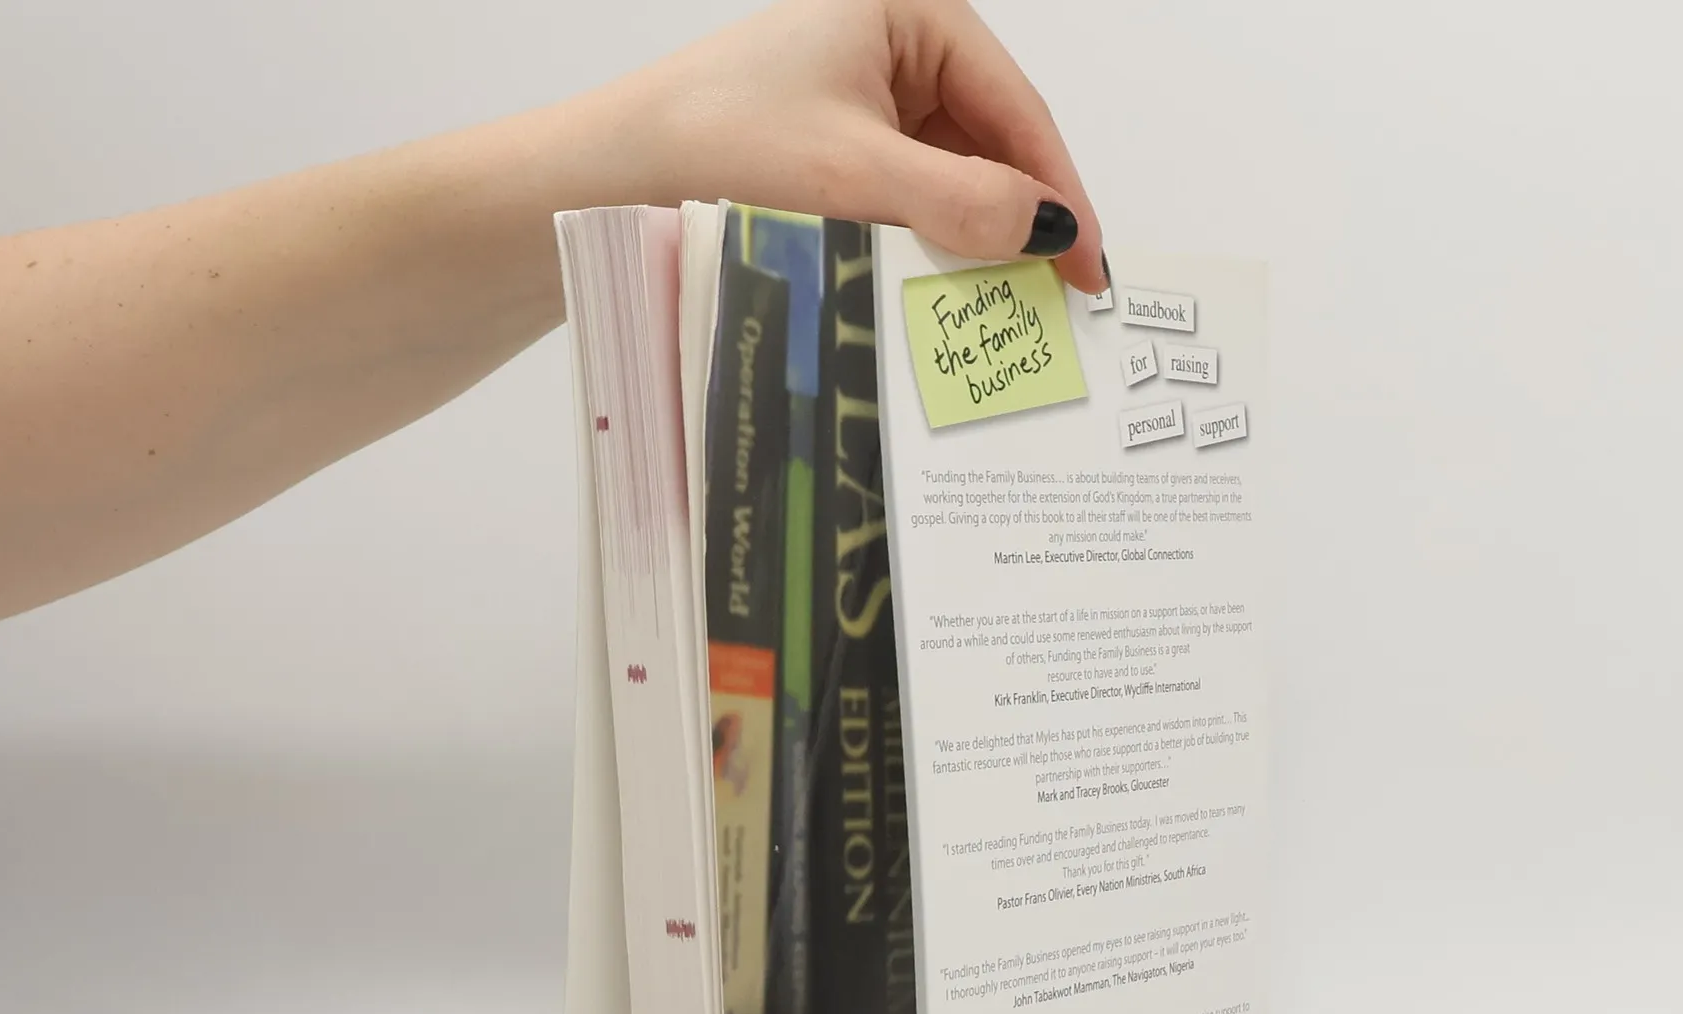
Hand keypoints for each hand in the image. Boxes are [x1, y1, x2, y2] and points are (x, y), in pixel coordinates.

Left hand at [578, 0, 1104, 290]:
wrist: (593, 186)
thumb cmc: (709, 152)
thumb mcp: (855, 179)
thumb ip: (964, 203)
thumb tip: (1053, 230)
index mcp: (903, 12)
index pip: (1013, 109)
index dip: (1060, 193)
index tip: (1090, 271)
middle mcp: (883, 47)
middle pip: (987, 144)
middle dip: (1020, 223)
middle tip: (1057, 306)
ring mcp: (853, 100)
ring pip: (946, 180)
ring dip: (971, 246)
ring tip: (1000, 315)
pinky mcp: (824, 152)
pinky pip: (902, 202)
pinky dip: (924, 251)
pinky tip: (936, 300)